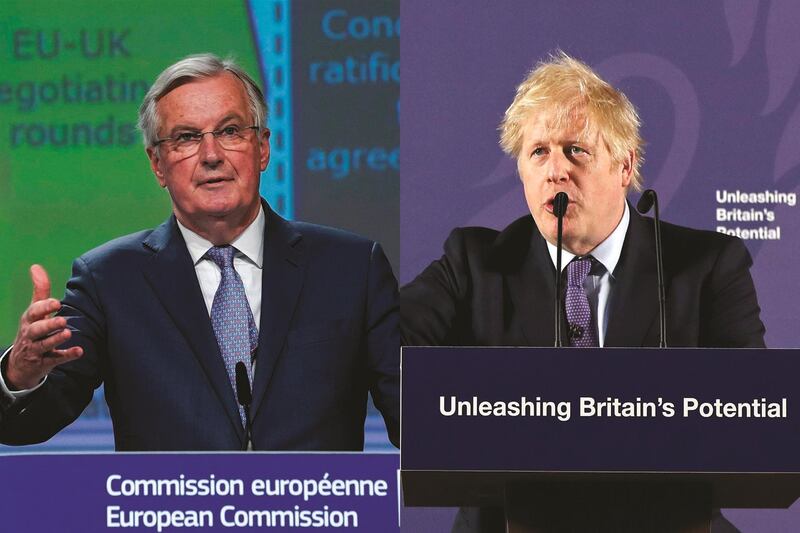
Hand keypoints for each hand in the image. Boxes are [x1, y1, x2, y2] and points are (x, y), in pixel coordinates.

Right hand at [6, 265, 82, 389]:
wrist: (20, 364)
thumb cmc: (32, 330)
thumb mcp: (33, 311)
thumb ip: (39, 291)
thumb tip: (35, 266)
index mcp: (29, 320)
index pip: (34, 312)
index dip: (44, 307)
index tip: (56, 303)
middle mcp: (30, 334)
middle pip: (37, 329)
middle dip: (49, 325)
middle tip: (63, 320)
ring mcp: (36, 350)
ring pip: (44, 345)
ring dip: (56, 339)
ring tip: (68, 333)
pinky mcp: (44, 363)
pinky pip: (55, 360)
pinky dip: (67, 356)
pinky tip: (80, 351)